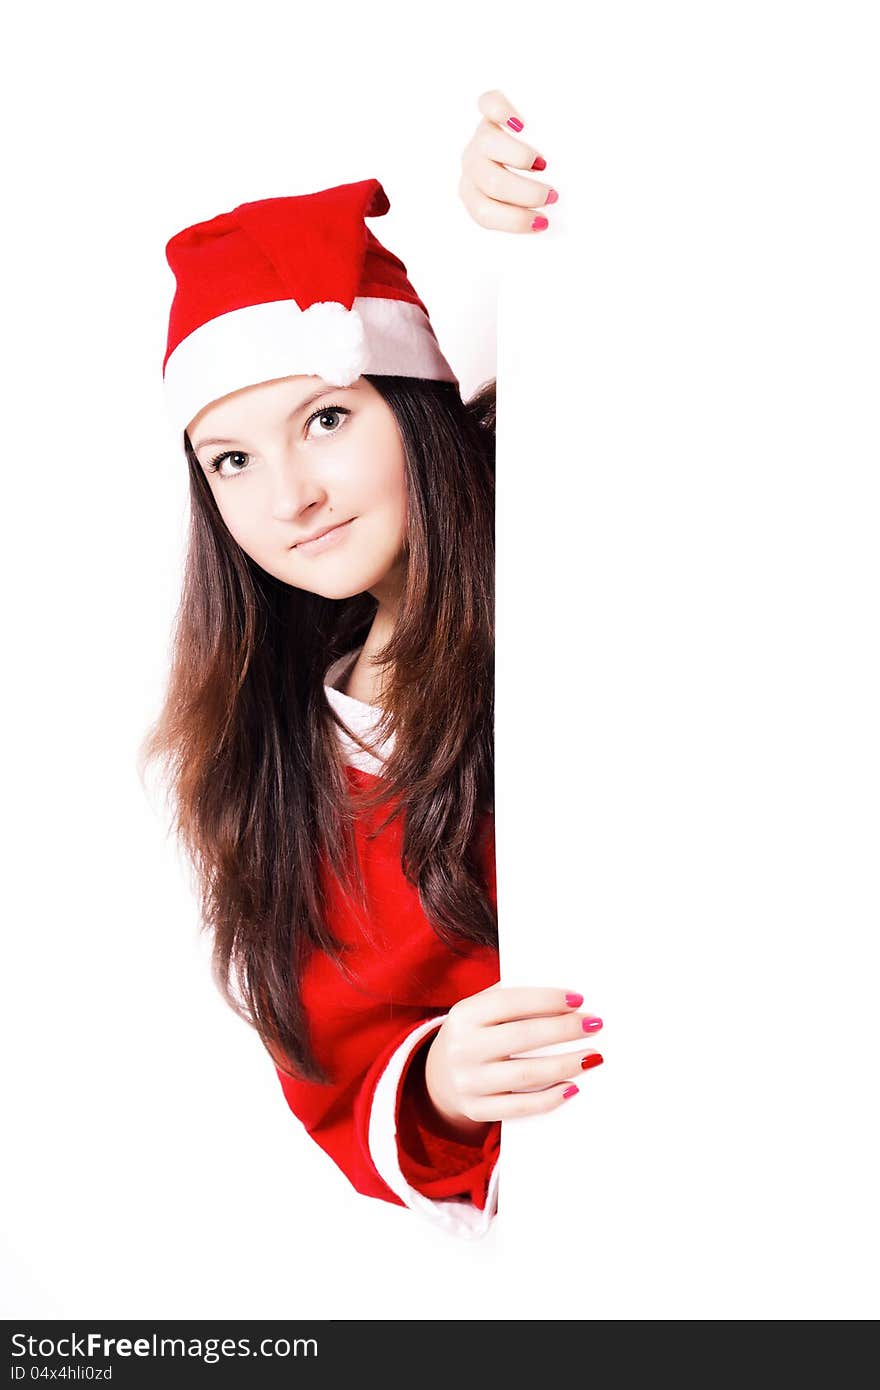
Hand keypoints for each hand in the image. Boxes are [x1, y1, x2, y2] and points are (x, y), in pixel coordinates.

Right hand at [424, 985, 602, 1128]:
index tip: (578, 999)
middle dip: (565, 1029)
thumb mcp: (478, 1010)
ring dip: (566, 1064)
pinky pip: (520, 1107)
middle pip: (523, 1036)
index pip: (510, 1001)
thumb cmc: (474, 1035)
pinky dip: (550, 1098)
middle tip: (595, 1024)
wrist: (437, 1079)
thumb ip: (509, 998)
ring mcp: (468, 1082)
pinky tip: (572, 1087)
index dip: (546, 999)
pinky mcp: (477, 1110)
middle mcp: (463, 1048)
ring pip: (526, 1074)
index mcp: (464, 1014)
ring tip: (592, 1056)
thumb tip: (562, 996)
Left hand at [459, 88, 557, 232]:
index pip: (484, 213)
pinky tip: (521, 125)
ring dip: (520, 157)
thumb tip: (546, 225)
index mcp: (475, 195)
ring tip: (542, 164)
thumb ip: (529, 215)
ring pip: (488, 144)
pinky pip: (489, 104)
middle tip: (551, 195)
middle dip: (526, 193)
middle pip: (491, 181)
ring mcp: (480, 136)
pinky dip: (504, 112)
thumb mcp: (527, 207)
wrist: (534, 140)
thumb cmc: (531, 186)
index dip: (514, 221)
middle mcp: (473, 166)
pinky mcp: (491, 109)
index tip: (543, 222)